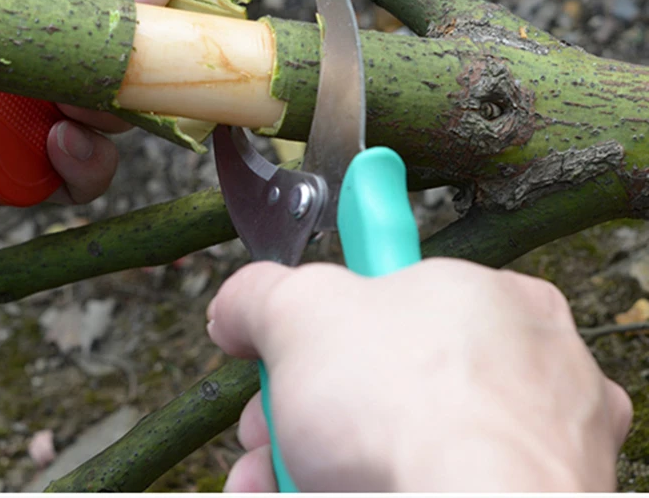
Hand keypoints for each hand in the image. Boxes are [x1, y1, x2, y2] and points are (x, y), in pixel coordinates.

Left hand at [0, 0, 181, 214]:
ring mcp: (27, 98)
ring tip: (73, 115)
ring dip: (110, 117)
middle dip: (135, 64)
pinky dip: (84, 167)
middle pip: (125, 46)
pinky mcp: (15, 160)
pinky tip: (58, 150)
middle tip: (129, 75)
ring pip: (112, 112)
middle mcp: (35, 32)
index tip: (177, 9)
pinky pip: (78, 170)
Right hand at [207, 258, 631, 492]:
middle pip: (385, 379)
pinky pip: (419, 487)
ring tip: (267, 480)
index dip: (336, 315)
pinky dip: (349, 493)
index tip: (304, 338)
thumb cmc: (410, 410)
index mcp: (494, 301)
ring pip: (396, 447)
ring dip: (310, 461)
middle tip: (268, 423)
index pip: (404, 290)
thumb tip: (236, 309)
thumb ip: (259, 294)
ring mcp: (532, 460)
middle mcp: (528, 378)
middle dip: (304, 405)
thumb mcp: (299, 311)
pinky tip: (297, 497)